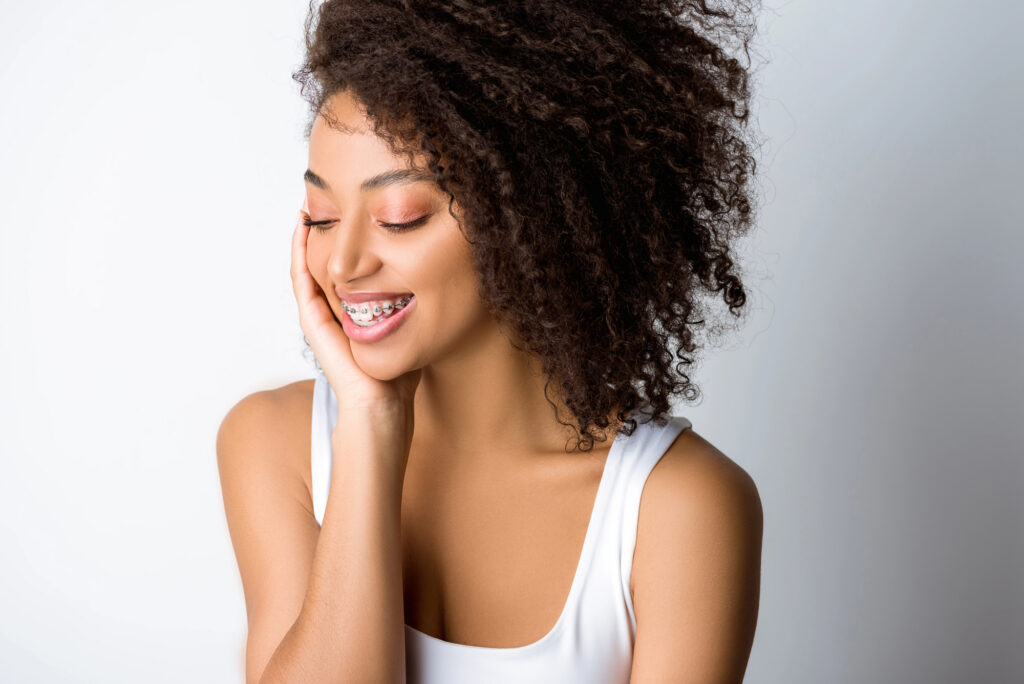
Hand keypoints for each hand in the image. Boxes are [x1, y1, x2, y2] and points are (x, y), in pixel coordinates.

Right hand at [290, 199, 421, 419]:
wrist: (384, 410)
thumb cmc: (399, 381)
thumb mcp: (410, 330)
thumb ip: (415, 308)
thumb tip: (440, 280)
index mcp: (353, 314)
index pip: (344, 270)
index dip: (344, 241)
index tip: (352, 212)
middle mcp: (332, 313)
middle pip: (323, 263)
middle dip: (325, 232)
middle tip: (325, 198)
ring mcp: (320, 318)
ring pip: (307, 266)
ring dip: (305, 235)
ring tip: (308, 203)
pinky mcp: (314, 324)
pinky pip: (301, 280)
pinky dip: (299, 253)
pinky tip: (301, 228)